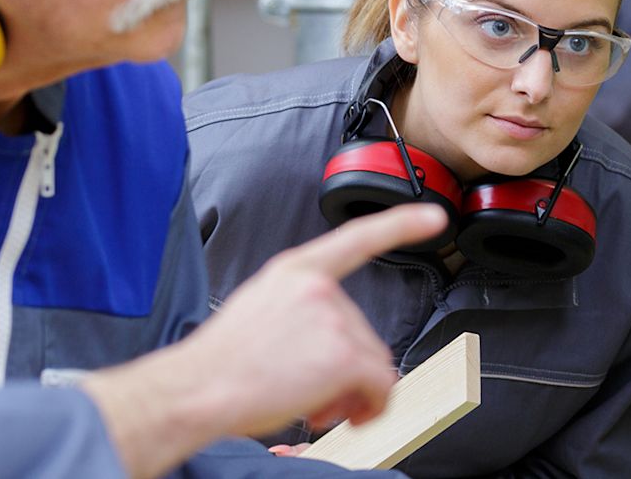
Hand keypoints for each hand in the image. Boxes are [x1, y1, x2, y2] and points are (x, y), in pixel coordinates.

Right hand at [81, 204, 445, 478]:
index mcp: (295, 271)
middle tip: (314, 393)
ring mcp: (333, 319)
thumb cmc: (220, 363)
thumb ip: (300, 312)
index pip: (357, 238)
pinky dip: (369, 407)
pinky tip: (337, 413)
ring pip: (374, 363)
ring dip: (353, 392)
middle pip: (365, 332)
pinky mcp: (344, 355)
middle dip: (348, 370)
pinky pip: (380, 386)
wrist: (198, 389)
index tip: (432, 217)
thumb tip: (333, 348)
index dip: (400, 224)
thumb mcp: (259, 311)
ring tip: (314, 405)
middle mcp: (317, 287)